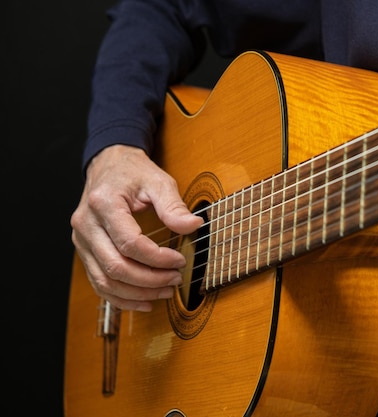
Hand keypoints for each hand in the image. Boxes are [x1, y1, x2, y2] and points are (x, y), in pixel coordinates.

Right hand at [70, 145, 202, 310]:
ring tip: (164, 292)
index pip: (130, 243)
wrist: (109, 166)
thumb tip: (194, 226)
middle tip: (175, 279)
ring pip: (105, 280)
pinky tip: (144, 300)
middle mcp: (86, 224)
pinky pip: (98, 282)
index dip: (157, 258)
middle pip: (115, 266)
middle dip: (149, 280)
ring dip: (137, 293)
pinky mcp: (84, 251)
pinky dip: (121, 297)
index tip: (180, 261)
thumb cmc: (133, 173)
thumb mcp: (158, 181)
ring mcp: (81, 240)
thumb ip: (174, 205)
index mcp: (104, 204)